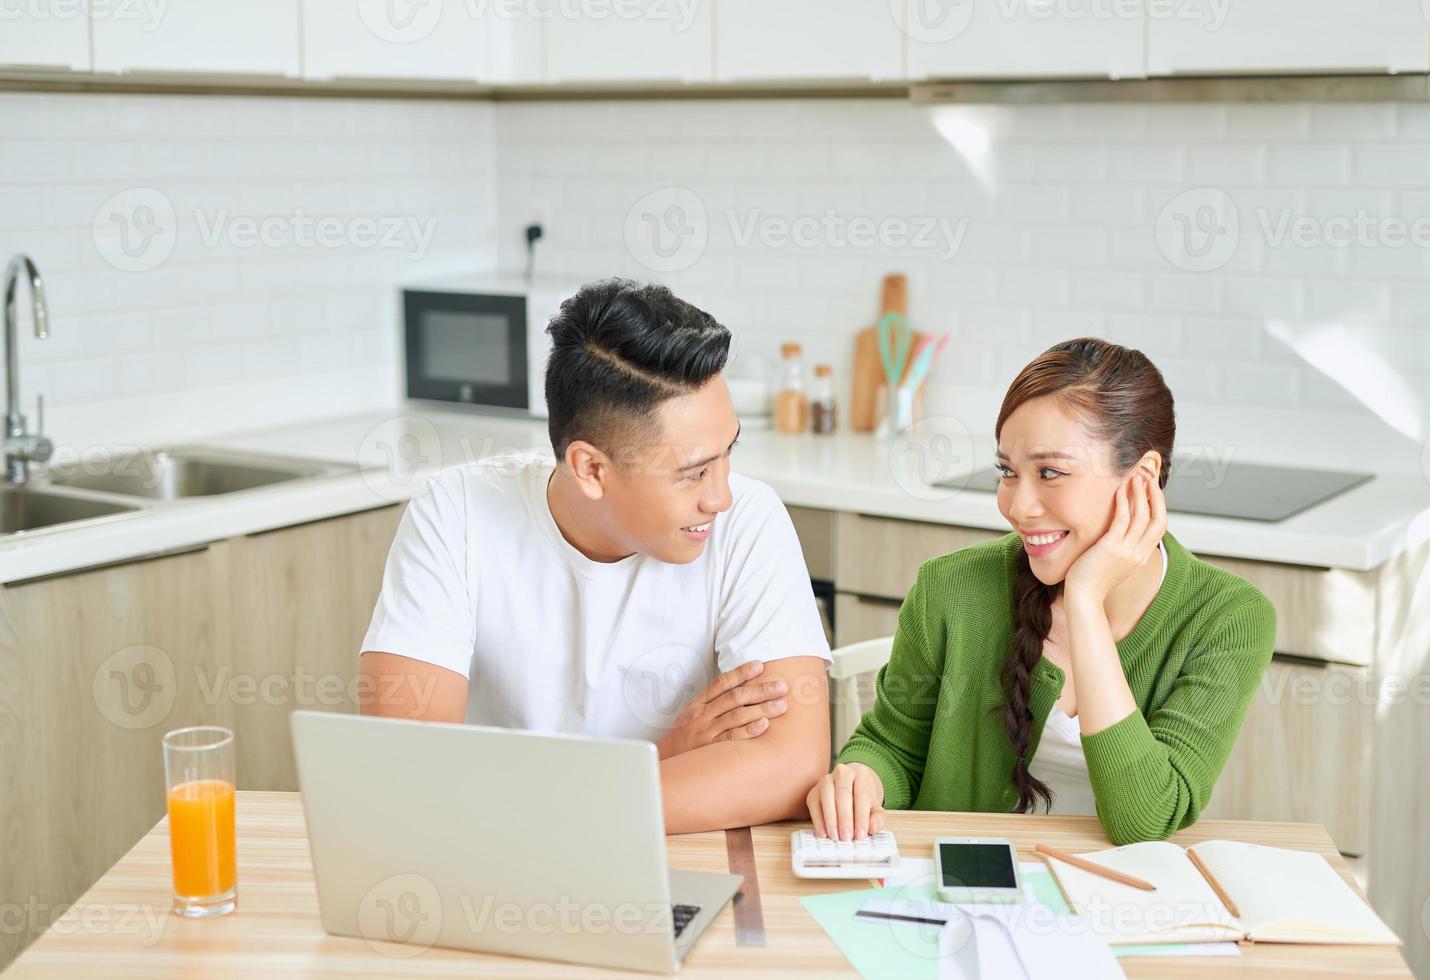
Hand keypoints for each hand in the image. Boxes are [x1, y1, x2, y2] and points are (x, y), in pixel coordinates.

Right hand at [655, 660, 788, 759]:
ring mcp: (706, 732)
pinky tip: (764, 725)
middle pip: (735, 697)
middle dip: (761, 690)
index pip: (722, 683)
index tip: (760, 665)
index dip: (741, 672)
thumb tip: (738, 691)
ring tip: (782, 705)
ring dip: (762, 708)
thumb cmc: (681, 739)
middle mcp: (702, 715)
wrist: (662, 761)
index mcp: (698, 704)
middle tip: (782, 686)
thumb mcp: (690, 716)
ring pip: (737, 716)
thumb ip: (711, 704)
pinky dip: (748, 730)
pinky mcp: (709, 750)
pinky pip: (731, 738)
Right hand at [805, 763, 885, 840]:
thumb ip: (877, 819)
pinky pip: (814, 805)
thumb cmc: (863, 801)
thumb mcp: (875, 809)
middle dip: (844, 818)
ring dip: (830, 819)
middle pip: (843, 793)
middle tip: (847, 837)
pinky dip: (818, 820)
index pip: (862, 794)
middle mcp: (842, 773)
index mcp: (861, 775)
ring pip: (827, 797)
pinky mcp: (814, 792)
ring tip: (835, 836)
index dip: (861, 816)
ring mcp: (826, 781)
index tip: (860, 834)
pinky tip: (824, 832)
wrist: (851, 789)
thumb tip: (872, 829)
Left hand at [1064, 469, 1166, 604]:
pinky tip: (1119, 490)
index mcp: (1141, 557)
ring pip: (1142, 516)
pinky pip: (1122, 520)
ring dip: (1140, 494)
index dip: (1158, 507)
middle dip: (1156, 497)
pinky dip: (1123, 503)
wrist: (1083, 596)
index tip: (1152, 491)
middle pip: (1159, 520)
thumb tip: (1121, 533)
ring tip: (1135, 478)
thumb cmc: (1093, 579)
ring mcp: (1127, 551)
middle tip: (1149, 478)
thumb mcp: (1116, 563)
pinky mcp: (1112, 547)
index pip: (1159, 528)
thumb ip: (1123, 548)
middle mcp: (1139, 553)